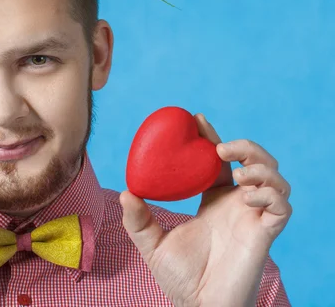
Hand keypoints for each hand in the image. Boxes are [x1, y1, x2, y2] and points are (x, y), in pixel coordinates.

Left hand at [120, 114, 291, 306]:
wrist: (197, 306)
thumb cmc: (179, 277)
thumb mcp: (151, 243)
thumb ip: (137, 219)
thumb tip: (125, 192)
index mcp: (212, 201)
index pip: (219, 162)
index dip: (213, 138)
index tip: (197, 119)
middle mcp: (235, 205)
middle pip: (254, 162)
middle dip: (244, 146)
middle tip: (220, 148)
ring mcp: (253, 218)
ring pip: (275, 179)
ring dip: (261, 167)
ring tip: (239, 174)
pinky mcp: (265, 234)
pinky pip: (282, 207)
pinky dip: (269, 195)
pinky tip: (246, 198)